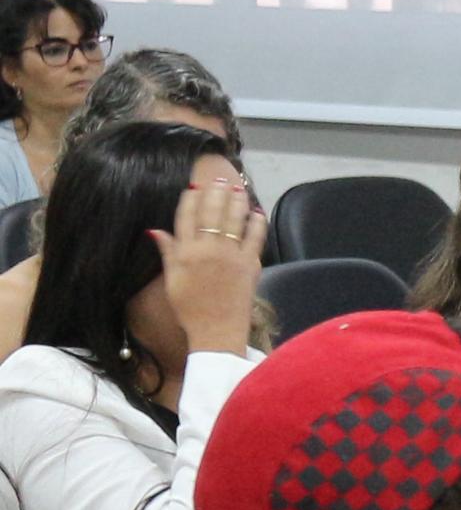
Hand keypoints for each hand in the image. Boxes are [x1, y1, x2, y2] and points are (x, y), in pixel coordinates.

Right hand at [150, 176, 265, 358]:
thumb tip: (155, 230)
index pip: (186, 218)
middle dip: (215, 193)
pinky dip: (257, 223)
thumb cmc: (190, 308)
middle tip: (219, 180)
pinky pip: (255, 238)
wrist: (216, 330)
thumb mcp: (172, 279)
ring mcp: (231, 256)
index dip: (190, 200)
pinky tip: (256, 212)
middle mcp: (208, 250)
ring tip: (238, 189)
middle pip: (212, 213)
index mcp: (186, 253)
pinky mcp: (251, 265)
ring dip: (236, 201)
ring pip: (234, 220)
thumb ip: (168, 252)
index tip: (194, 187)